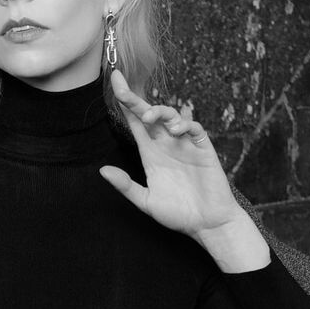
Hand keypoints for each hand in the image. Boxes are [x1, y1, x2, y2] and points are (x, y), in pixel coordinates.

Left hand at [99, 69, 241, 237]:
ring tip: (149, 118)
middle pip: (149, 115)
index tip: (113, 84)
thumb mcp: (146, 201)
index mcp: (150, 153)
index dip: (124, 105)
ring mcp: (184, 144)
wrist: (207, 223)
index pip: (134, 123)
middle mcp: (165, 144)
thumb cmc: (178, 213)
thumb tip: (102, 171)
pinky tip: (177, 130)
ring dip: (159, 112)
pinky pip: (194, 129)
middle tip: (120, 86)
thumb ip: (126, 186)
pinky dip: (185, 124)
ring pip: (171, 116)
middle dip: (135, 99)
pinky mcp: (203, 148)